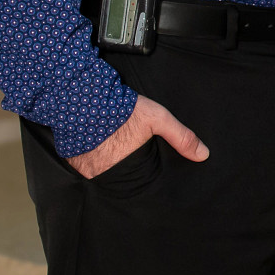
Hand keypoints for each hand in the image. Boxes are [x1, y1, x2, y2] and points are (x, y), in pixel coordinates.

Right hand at [66, 95, 207, 178]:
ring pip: (102, 171)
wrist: (82, 95)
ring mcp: (85, 168)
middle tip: (127, 147)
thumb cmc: (122, 109)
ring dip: (107, 161)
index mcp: (125, 167)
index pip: (139, 179)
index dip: (144, 170)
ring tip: (113, 144)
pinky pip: (84, 164)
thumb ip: (181, 137)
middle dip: (126, 166)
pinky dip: (91, 156)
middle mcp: (103, 172)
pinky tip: (98, 143)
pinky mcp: (72, 160)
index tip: (145, 161)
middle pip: (120, 176)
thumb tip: (203, 155)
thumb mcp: (158, 118)